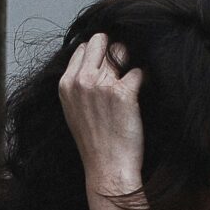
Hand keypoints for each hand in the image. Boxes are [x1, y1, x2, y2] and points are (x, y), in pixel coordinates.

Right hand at [60, 31, 145, 194]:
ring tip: (130, 82)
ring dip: (129, 63)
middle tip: (120, 70)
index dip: (97, 55)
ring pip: (121, 51)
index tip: (106, 67)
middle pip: (100, 41)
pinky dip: (143, 79)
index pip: (83, 48)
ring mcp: (102, 85)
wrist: (107, 169)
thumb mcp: (72, 111)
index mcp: (66, 84)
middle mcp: (82, 81)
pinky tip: (140, 92)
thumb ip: (78, 84)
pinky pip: (139, 70)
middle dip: (113, 51)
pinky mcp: (124, 93)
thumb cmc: (93, 143)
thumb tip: (91, 62)